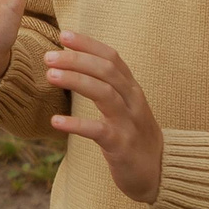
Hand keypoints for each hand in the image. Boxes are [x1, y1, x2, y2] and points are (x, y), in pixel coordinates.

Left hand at [45, 30, 163, 203]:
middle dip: (77, 60)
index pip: (112, 58)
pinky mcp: (121, 145)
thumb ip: (108, 86)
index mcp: (132, 89)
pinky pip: (98, 131)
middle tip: (49, 56)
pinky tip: (55, 122)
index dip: (88, 44)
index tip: (64, 35)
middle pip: (107, 71)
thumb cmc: (135, 136)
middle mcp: (133, 101)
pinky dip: (76, 125)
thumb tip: (78, 65)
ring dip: (76, 81)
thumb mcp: (126, 106)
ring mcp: (129, 122)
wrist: (159, 172)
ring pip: (104, 94)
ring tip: (50, 76)